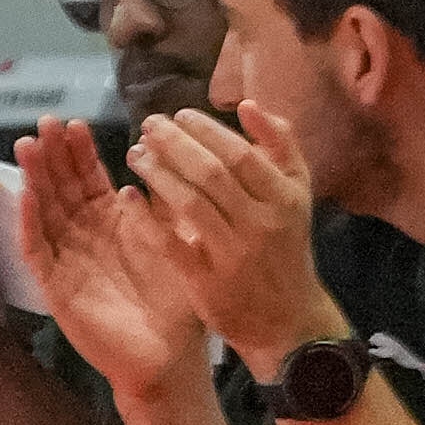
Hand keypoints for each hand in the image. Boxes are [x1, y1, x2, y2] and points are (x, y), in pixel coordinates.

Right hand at [17, 110, 216, 401]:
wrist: (169, 357)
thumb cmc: (176, 303)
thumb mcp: (174, 242)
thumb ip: (160, 206)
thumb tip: (144, 163)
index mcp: (111, 222)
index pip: (88, 178)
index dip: (79, 151)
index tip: (75, 122)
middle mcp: (84, 236)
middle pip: (61, 187)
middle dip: (52, 154)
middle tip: (45, 122)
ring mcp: (66, 260)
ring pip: (44, 211)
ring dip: (34, 178)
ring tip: (27, 145)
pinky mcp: (55, 288)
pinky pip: (38, 252)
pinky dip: (30, 224)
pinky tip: (26, 196)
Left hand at [118, 92, 335, 375]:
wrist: (287, 319)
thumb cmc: (285, 243)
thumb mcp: (297, 193)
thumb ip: (281, 145)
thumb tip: (249, 105)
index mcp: (284, 198)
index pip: (240, 154)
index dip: (206, 130)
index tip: (178, 115)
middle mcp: (261, 225)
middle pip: (211, 174)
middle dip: (174, 143)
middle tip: (148, 125)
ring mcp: (233, 255)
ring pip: (189, 204)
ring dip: (157, 172)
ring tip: (136, 153)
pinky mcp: (206, 282)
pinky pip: (169, 243)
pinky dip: (145, 217)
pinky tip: (127, 194)